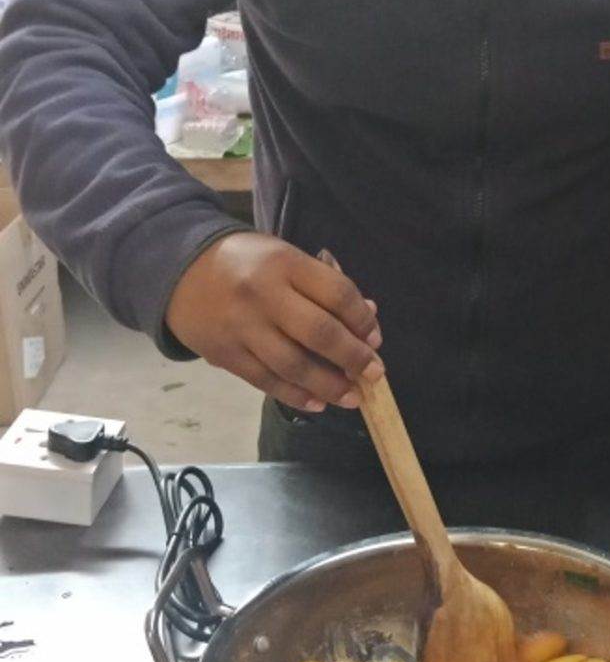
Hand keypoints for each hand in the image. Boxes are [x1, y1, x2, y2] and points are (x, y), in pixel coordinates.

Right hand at [166, 232, 383, 412]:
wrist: (181, 271)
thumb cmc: (247, 263)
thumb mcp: (286, 258)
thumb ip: (325, 285)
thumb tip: (368, 317)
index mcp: (285, 263)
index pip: (336, 294)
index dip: (362, 320)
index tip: (375, 338)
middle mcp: (263, 295)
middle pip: (319, 333)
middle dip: (353, 358)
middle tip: (374, 373)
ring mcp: (242, 327)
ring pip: (293, 365)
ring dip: (329, 385)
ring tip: (352, 397)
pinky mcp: (225, 354)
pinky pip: (266, 381)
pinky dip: (295, 396)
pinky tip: (317, 403)